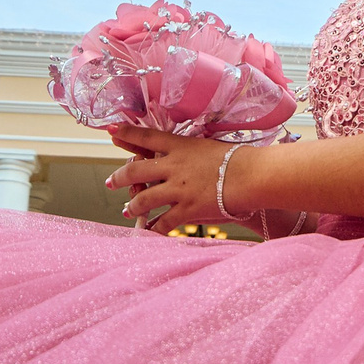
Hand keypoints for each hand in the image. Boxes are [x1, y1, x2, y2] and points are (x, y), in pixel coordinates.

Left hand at [105, 127, 237, 231]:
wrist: (252, 176)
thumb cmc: (239, 158)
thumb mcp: (210, 145)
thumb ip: (191, 150)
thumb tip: (183, 153)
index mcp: (180, 146)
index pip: (146, 137)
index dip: (126, 134)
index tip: (111, 131)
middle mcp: (173, 166)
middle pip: (135, 170)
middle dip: (119, 177)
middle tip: (111, 181)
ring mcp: (178, 189)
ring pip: (144, 199)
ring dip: (132, 206)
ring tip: (127, 210)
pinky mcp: (187, 209)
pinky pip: (164, 222)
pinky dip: (155, 229)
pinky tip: (150, 232)